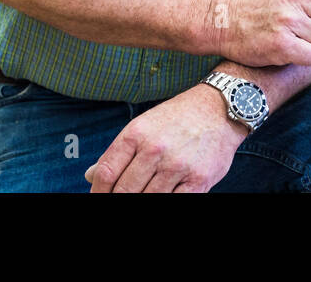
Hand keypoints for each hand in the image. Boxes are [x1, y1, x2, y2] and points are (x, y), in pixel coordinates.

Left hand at [85, 84, 248, 191]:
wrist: (220, 109)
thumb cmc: (178, 118)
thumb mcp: (143, 125)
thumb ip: (118, 152)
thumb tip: (90, 175)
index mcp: (136, 133)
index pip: (107, 172)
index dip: (97, 191)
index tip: (97, 196)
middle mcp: (155, 149)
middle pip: (124, 190)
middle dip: (117, 199)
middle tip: (116, 199)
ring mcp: (177, 166)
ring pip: (148, 199)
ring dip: (141, 200)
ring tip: (142, 195)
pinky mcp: (198, 180)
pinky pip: (175, 202)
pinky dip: (165, 202)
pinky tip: (161, 196)